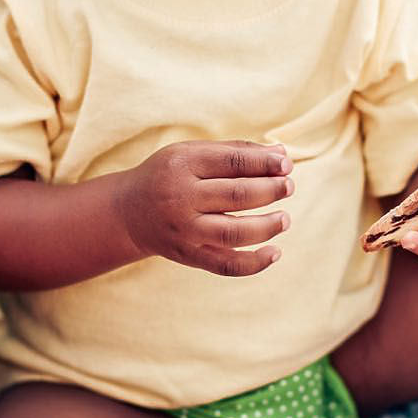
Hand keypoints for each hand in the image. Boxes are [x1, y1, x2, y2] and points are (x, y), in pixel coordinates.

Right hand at [119, 139, 293, 276]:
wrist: (128, 212)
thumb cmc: (169, 174)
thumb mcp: (192, 152)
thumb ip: (235, 152)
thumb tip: (281, 154)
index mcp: (182, 163)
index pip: (233, 162)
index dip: (265, 163)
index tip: (286, 164)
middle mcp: (181, 197)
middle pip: (236, 195)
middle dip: (270, 190)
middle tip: (289, 187)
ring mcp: (184, 230)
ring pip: (234, 231)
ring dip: (267, 226)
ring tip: (285, 219)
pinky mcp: (188, 255)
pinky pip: (226, 265)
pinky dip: (254, 263)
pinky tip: (274, 253)